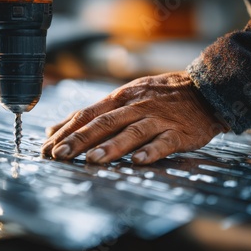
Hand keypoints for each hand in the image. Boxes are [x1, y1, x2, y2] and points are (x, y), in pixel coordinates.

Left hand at [41, 71, 229, 164]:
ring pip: (131, 131)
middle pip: (104, 123)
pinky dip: (151, 151)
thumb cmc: (158, 96)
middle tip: (59, 155)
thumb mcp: (122, 97)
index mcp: (118, 99)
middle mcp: (134, 106)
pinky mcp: (178, 131)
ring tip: (92, 160)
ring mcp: (156, 118)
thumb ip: (90, 114)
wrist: (203, 89)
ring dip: (111, 146)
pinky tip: (138, 161)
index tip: (47, 147)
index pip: (87, 114)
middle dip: (80, 140)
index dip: (66, 131)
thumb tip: (55, 128)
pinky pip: (163, 142)